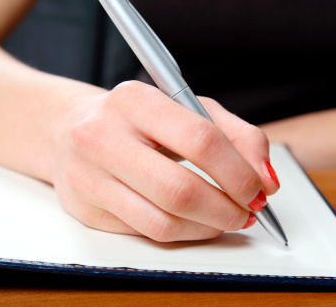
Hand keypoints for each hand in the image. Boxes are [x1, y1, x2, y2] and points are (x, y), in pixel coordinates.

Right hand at [52, 81, 279, 241]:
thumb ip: (236, 136)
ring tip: (226, 218)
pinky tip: (196, 222)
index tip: (258, 189)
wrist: (69, 129)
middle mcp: (103, 137)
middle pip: (180, 190)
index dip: (239, 172)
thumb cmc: (137, 119)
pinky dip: (184, 234)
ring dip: (209, 227)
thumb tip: (266, 178)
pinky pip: (147, 233)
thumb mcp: (188, 109)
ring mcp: (88, 177)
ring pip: (164, 221)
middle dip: (227, 208)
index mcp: (135, 101)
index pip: (200, 140)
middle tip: (247, 211)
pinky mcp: (85, 210)